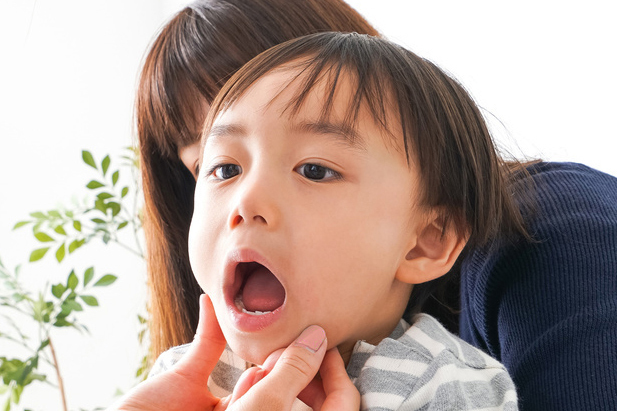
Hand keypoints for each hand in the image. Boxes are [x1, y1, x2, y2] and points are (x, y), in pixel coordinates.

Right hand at [109, 294, 358, 410]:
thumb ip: (290, 375)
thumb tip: (320, 339)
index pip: (331, 405)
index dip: (336, 375)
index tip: (325, 345)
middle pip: (291, 382)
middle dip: (292, 360)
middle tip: (289, 342)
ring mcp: (224, 403)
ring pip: (253, 366)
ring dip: (259, 350)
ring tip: (257, 350)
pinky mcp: (190, 385)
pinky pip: (206, 345)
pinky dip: (209, 323)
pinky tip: (208, 306)